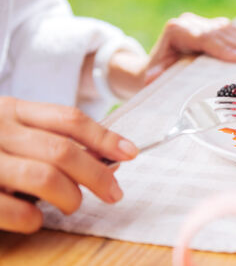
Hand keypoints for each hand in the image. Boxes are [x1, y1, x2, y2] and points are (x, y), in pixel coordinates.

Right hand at [0, 97, 137, 232]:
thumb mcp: (10, 127)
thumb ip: (49, 137)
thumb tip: (105, 156)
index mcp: (12, 109)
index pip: (69, 120)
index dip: (105, 137)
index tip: (131, 154)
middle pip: (63, 150)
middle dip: (97, 174)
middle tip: (114, 193)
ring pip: (43, 177)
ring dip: (69, 196)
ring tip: (72, 205)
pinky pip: (13, 209)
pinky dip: (33, 218)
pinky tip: (35, 218)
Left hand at [106, 13, 235, 97]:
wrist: (157, 66)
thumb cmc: (158, 74)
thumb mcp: (154, 75)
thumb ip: (156, 74)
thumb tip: (152, 78)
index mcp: (175, 30)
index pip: (203, 38)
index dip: (223, 48)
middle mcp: (188, 22)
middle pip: (217, 32)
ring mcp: (200, 22)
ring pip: (225, 28)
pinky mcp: (210, 26)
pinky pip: (229, 29)